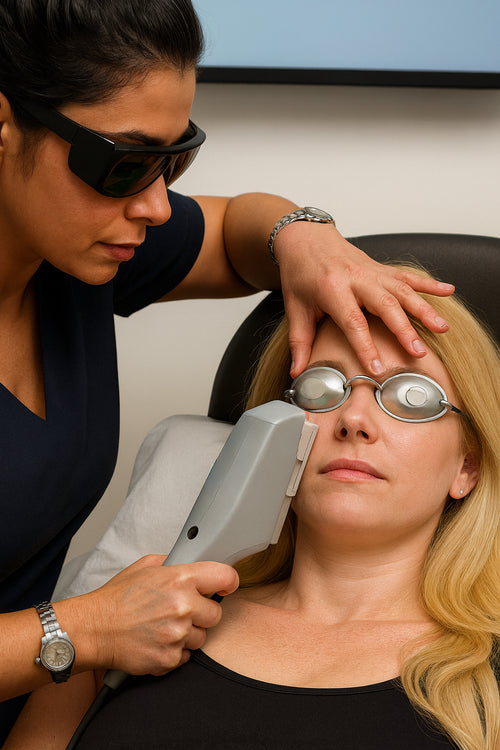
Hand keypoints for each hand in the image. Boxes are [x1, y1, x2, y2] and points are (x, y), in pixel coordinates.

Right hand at [80, 555, 238, 675]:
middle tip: (180, 611)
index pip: (225, 577)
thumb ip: (173, 563)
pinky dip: (174, 651)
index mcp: (179, 578)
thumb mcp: (145, 566)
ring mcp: (177, 634)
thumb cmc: (116, 599)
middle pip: (216, 613)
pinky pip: (186, 656)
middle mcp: (182, 605)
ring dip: (187, 634)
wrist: (93, 629)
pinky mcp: (169, 658)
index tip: (225, 586)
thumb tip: (191, 562)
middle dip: (202, 613)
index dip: (227, 582)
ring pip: (202, 637)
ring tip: (163, 626)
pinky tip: (157, 640)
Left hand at [274, 222, 453, 376]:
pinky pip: (408, 276)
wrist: (305, 238)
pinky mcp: (381, 268)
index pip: (353, 322)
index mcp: (332, 289)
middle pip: (385, 305)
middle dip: (403, 330)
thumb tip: (297, 372)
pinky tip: (448, 291)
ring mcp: (372, 271)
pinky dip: (429, 283)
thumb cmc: (300, 272)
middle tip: (418, 352)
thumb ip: (300, 341)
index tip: (376, 368)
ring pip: (403, 290)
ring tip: (442, 328)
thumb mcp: (295, 308)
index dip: (365, 346)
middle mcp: (356, 278)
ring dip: (424, 309)